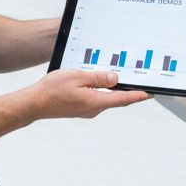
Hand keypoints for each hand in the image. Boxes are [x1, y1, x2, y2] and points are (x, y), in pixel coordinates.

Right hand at [27, 68, 148, 119]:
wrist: (34, 104)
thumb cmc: (52, 90)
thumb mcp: (78, 77)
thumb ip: (98, 78)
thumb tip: (115, 79)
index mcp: (96, 102)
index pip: (124, 99)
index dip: (139, 95)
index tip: (151, 93)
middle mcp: (94, 109)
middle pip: (116, 98)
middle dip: (127, 89)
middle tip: (137, 79)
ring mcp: (87, 110)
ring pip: (105, 97)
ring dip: (111, 88)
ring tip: (115, 75)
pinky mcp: (80, 109)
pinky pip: (95, 98)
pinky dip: (100, 90)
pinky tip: (95, 81)